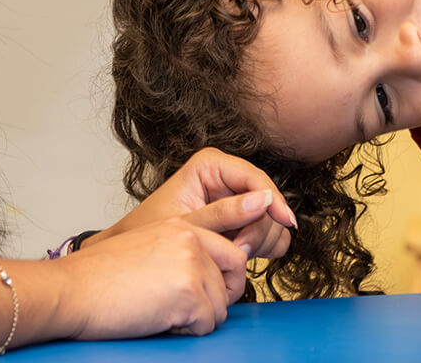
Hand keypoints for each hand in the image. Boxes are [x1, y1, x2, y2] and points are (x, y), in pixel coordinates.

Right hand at [55, 191, 282, 337]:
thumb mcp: (144, 246)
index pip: (224, 214)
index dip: (248, 210)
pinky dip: (188, 331)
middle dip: (221, 293)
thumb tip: (206, 272)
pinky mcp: (190, 289)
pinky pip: (208, 322)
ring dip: (197, 317)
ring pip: (223, 303)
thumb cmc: (99, 279)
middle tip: (184, 303)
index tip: (266, 201)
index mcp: (179, 223)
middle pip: (236, 269)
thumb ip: (180, 249)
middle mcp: (191, 236)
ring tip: (160, 308)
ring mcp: (192, 261)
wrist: (72, 291)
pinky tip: (160, 319)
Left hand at [91, 147, 296, 258]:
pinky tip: (240, 257)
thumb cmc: (149, 233)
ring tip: (232, 254)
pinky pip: (268, 234)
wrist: (135, 256)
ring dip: (260, 241)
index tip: (284, 221)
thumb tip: (263, 200)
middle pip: (267, 201)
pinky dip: (261, 249)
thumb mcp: (186, 223)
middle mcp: (227, 178)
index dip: (273, 199)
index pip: (255, 178)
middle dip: (258, 228)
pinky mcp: (241, 222)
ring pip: (271, 220)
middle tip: (239, 250)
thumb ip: (224, 213)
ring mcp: (236, 201)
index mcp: (211, 165)